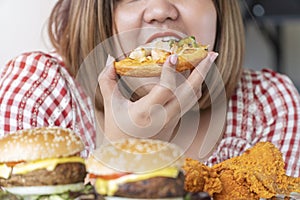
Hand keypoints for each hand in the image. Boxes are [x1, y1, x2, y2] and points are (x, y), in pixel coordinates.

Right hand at [98, 52, 217, 140]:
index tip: (172, 57)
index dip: (170, 72)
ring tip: (207, 61)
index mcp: (145, 113)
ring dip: (202, 78)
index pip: (165, 90)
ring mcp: (172, 122)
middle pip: (190, 93)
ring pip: (194, 98)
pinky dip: (194, 87)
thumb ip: (106, 80)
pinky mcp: (176, 123)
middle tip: (211, 53)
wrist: (129, 158)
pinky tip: (194, 76)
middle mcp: (163, 118)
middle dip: (202, 71)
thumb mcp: (110, 106)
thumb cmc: (117, 131)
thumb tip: (109, 58)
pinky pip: (190, 103)